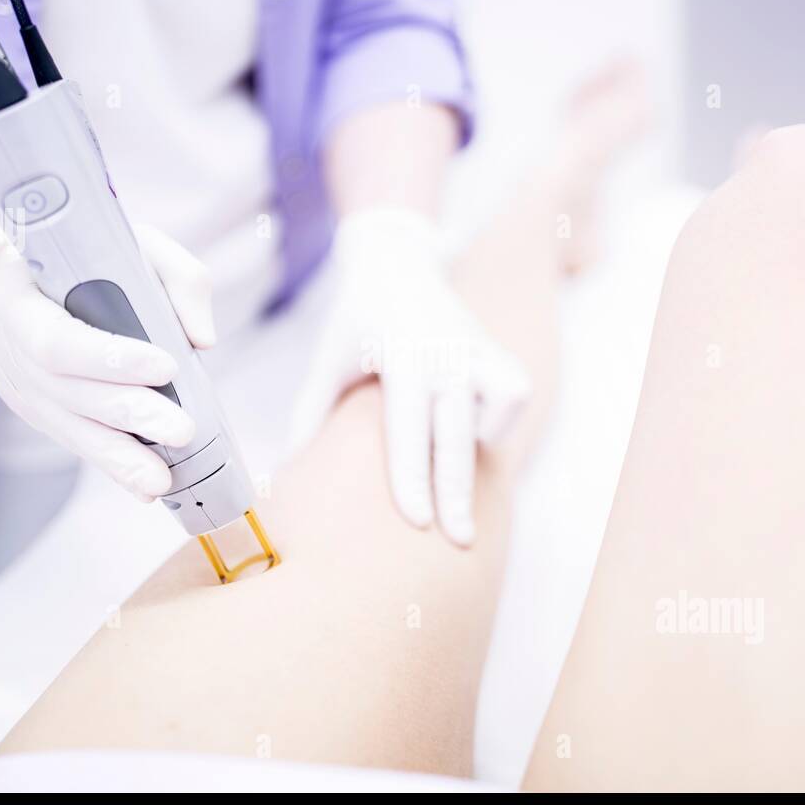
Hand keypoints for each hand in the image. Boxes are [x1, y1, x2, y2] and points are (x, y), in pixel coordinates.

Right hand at [0, 217, 215, 499]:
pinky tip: (144, 485)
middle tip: (181, 430)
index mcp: (13, 292)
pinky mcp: (28, 408)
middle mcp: (1, 341)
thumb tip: (202, 339)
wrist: (24, 270)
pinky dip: (111, 462)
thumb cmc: (83, 252)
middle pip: (66, 390)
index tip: (166, 365)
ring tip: (162, 478)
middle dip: (128, 411)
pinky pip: (72, 439)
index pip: (57, 337)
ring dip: (119, 455)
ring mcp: (11, 381)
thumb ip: (177, 277)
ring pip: (66, 425)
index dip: (108, 358)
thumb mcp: (130, 242)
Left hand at [291, 208, 530, 544]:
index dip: (413, 478)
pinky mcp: (497, 349)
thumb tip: (291, 471)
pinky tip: (470, 427)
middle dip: (457, 493)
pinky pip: (513, 395)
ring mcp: (477, 348)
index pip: (408, 428)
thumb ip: (311, 415)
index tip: (416, 522)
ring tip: (456, 465)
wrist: (395, 264)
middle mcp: (445, 352)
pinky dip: (498, 419)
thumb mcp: (327, 362)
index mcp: (399, 356)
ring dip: (479, 444)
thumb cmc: (355, 323)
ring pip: (500, 408)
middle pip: (456, 434)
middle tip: (459, 540)